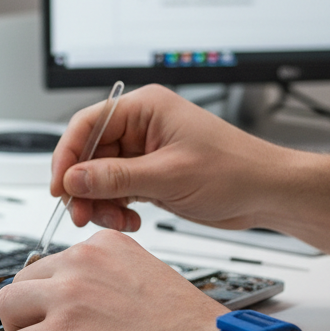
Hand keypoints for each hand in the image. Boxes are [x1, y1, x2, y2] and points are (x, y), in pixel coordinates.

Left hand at [0, 230, 222, 330]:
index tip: (65, 320)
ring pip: (7, 309)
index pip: (50, 265)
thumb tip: (79, 304)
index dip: (52, 300)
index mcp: (104, 247)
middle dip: (29, 316)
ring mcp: (67, 296)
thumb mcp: (145, 279)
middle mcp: (82, 263)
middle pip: (21, 283)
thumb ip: (106, 281)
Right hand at [51, 84, 284, 233]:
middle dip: (84, 187)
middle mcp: (141, 127)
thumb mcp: (169, 175)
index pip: (88, 124)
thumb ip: (115, 178)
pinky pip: (115, 191)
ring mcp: (143, 152)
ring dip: (100, 203)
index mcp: (145, 108)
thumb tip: (74, 178)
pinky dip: (116, 209)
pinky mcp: (148, 175)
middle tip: (82, 214)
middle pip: (88, 154)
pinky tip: (130, 220)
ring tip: (114, 221)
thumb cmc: (237, 171)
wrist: (269, 194)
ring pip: (98, 177)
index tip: (61, 186)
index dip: (67, 155)